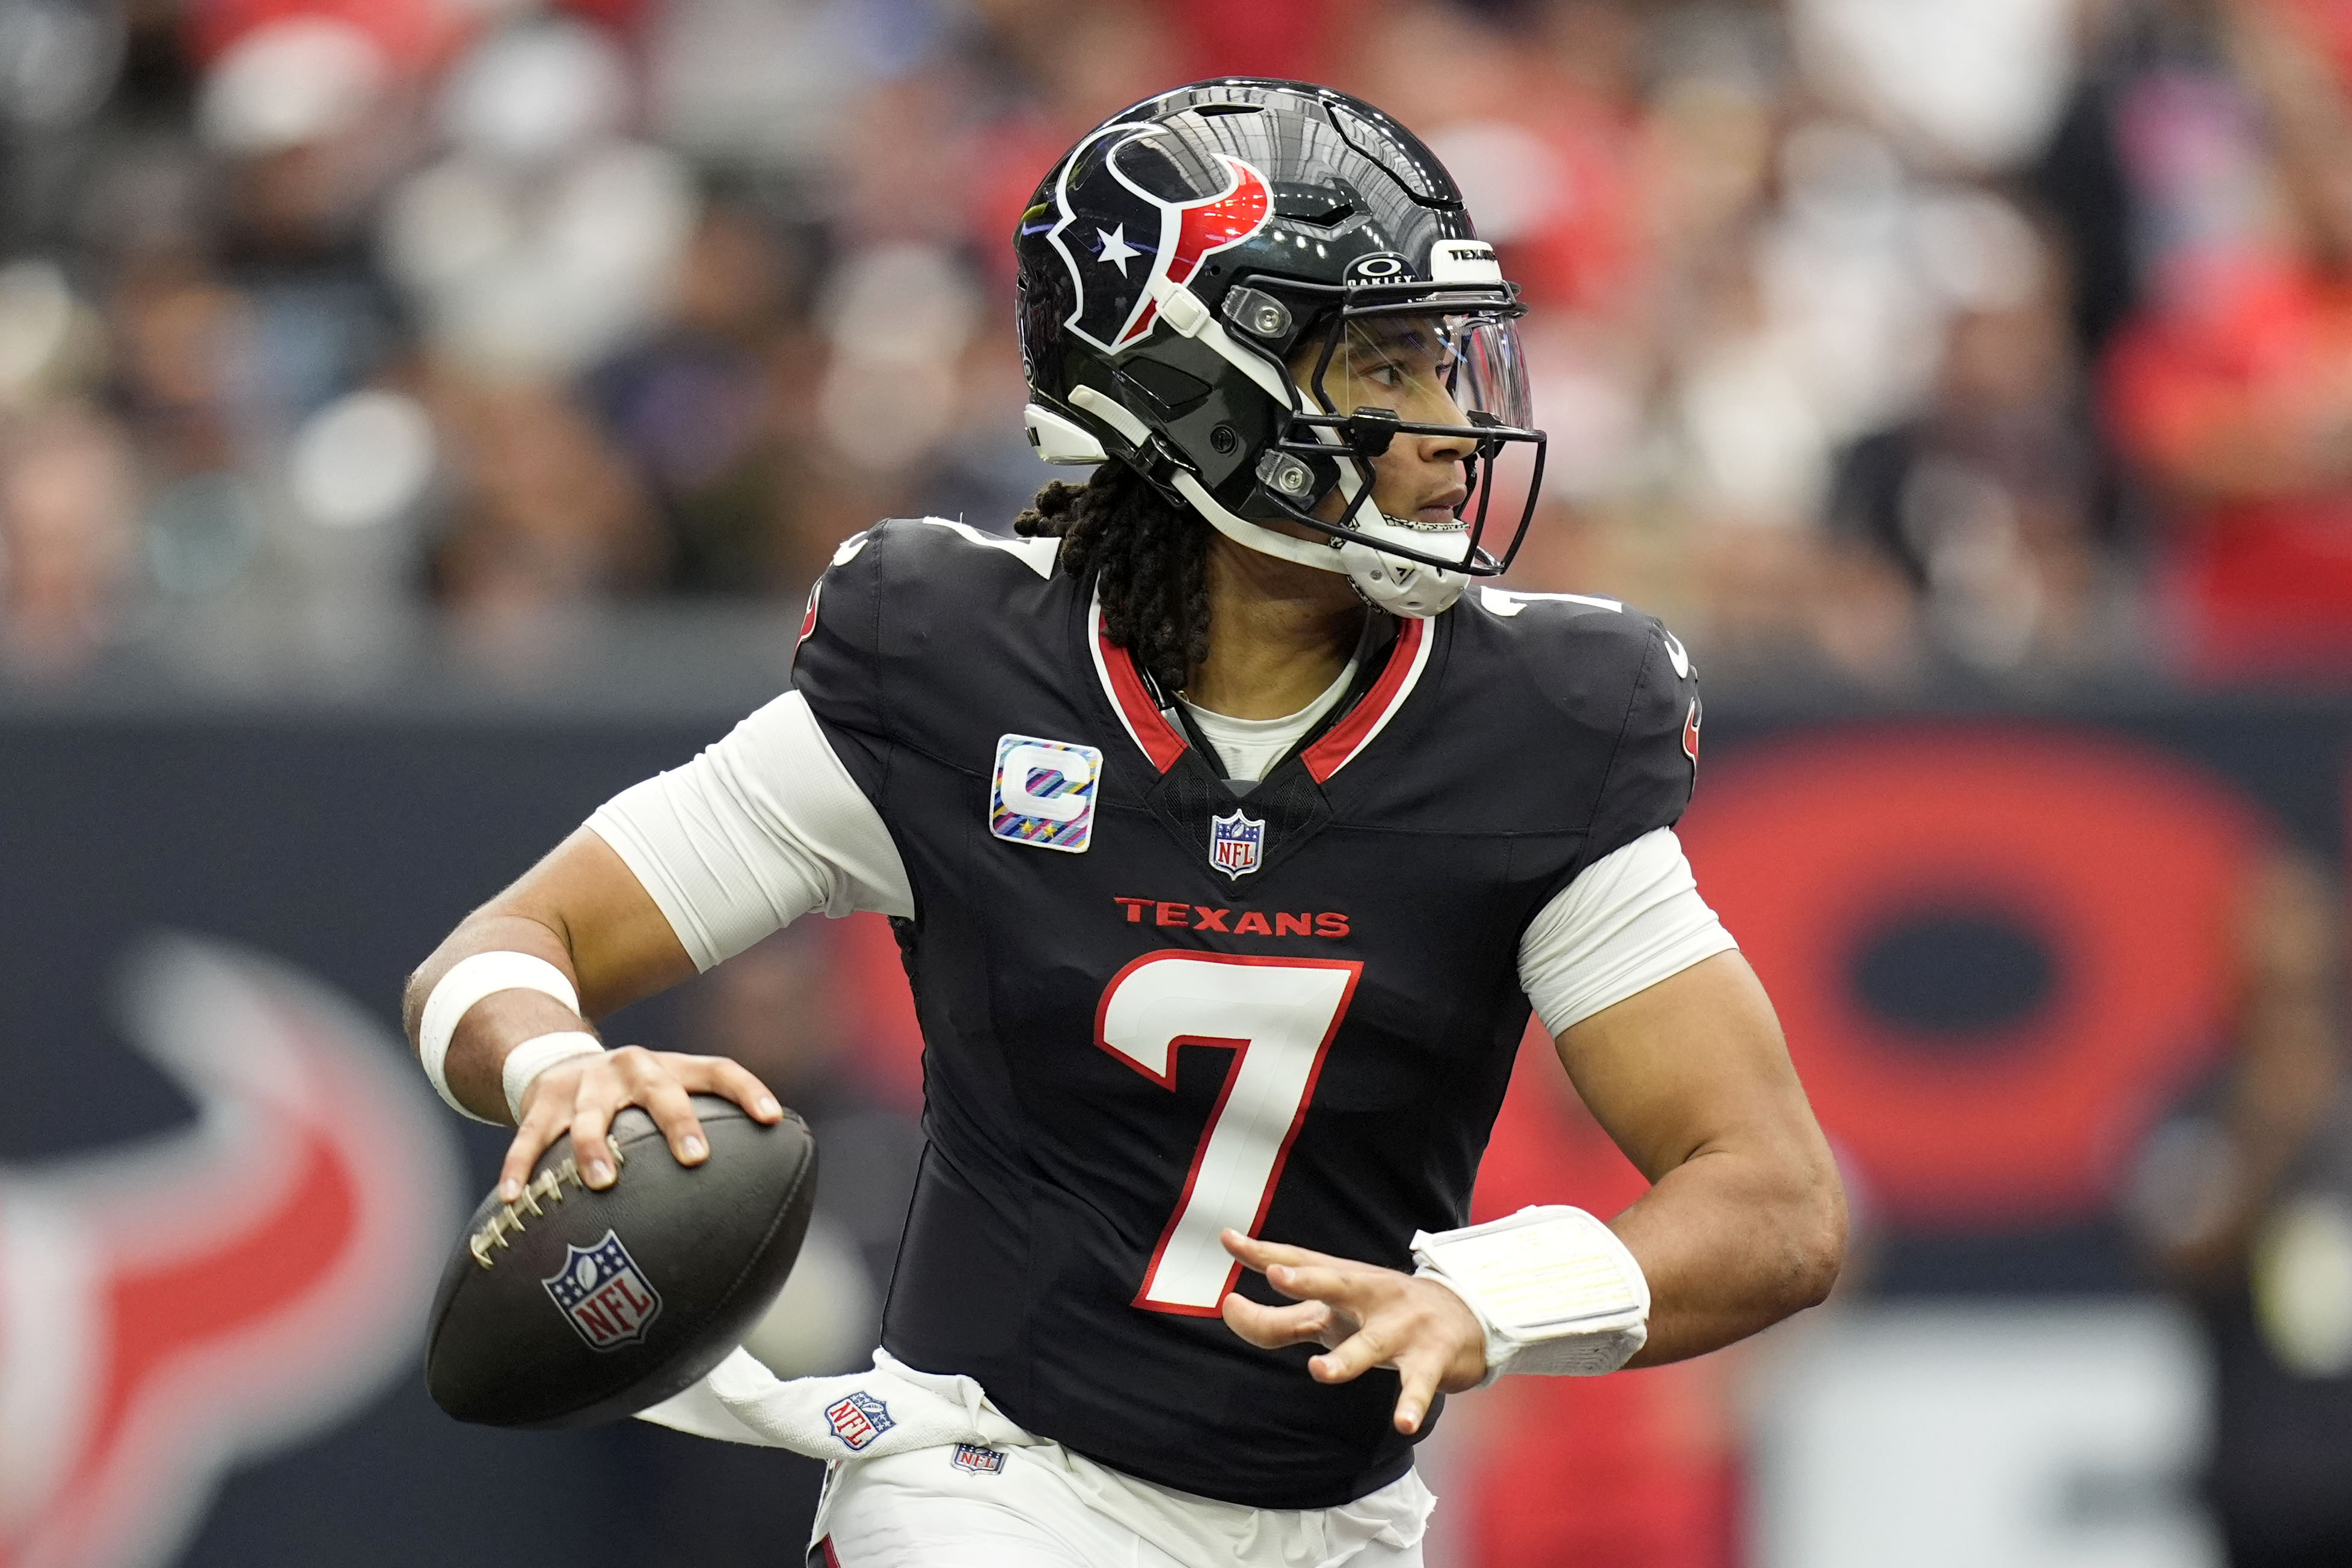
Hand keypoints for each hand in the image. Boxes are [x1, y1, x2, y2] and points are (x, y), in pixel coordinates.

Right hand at [497, 1045, 781, 1201]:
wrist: (555, 1061)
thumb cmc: (630, 1101)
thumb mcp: (663, 1097)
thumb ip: (699, 1133)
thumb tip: (756, 1201)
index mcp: (670, 1069)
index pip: (718, 1069)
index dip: (748, 1090)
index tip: (772, 1119)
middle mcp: (631, 1069)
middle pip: (659, 1090)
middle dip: (678, 1122)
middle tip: (695, 1158)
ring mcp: (584, 1084)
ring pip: (591, 1117)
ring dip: (596, 1148)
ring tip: (605, 1181)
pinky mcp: (542, 1103)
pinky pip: (529, 1138)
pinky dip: (520, 1166)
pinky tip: (514, 1196)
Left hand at [1218, 1230, 1487, 1434]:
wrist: (1467, 1315)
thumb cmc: (1384, 1313)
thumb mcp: (1334, 1313)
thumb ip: (1281, 1319)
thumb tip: (1231, 1310)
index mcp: (1345, 1283)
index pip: (1300, 1261)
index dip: (1263, 1253)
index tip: (1228, 1240)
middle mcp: (1370, 1297)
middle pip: (1336, 1284)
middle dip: (1307, 1280)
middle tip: (1276, 1275)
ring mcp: (1402, 1327)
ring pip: (1371, 1344)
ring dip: (1346, 1359)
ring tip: (1320, 1372)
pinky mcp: (1431, 1358)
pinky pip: (1418, 1384)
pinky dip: (1411, 1404)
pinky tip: (1402, 1422)